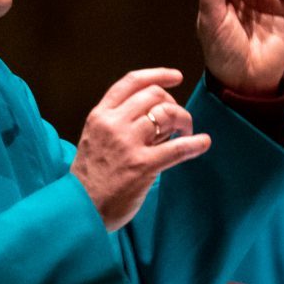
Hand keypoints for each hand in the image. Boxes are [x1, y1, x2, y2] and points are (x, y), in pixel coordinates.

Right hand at [71, 68, 210, 231]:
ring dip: (185, 121)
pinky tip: (203, 142)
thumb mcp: (96, 139)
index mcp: (100, 115)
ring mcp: (127, 144)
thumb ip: (120, 124)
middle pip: (154, 95)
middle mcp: (113, 124)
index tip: (176, 77)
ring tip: (186, 134)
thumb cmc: (92, 177)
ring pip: (168, 114)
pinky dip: (195, 143)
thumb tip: (157, 114)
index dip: (158, 75)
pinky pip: (178, 147)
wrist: (80, 208)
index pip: (131, 82)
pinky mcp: (142, 165)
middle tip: (179, 121)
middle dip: (173, 104)